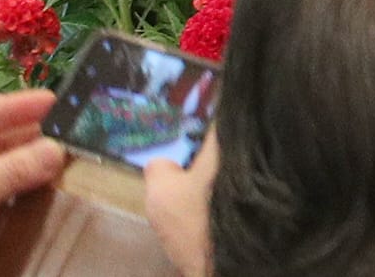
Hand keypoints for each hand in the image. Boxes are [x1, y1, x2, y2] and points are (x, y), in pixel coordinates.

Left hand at [140, 135, 215, 276]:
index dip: (181, 153)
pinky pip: (186, 220)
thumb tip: (221, 112)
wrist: (213, 263)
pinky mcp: (177, 245)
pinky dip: (200, 217)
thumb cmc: (207, 212)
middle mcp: (153, 206)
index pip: (160, 159)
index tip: (202, 153)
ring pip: (180, 201)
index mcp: (156, 185)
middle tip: (217, 173)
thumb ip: (215, 142)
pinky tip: (218, 218)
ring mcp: (164, 229)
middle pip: (172, 180)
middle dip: (192, 174)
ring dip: (197, 197)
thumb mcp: (214, 171)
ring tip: (221, 196)